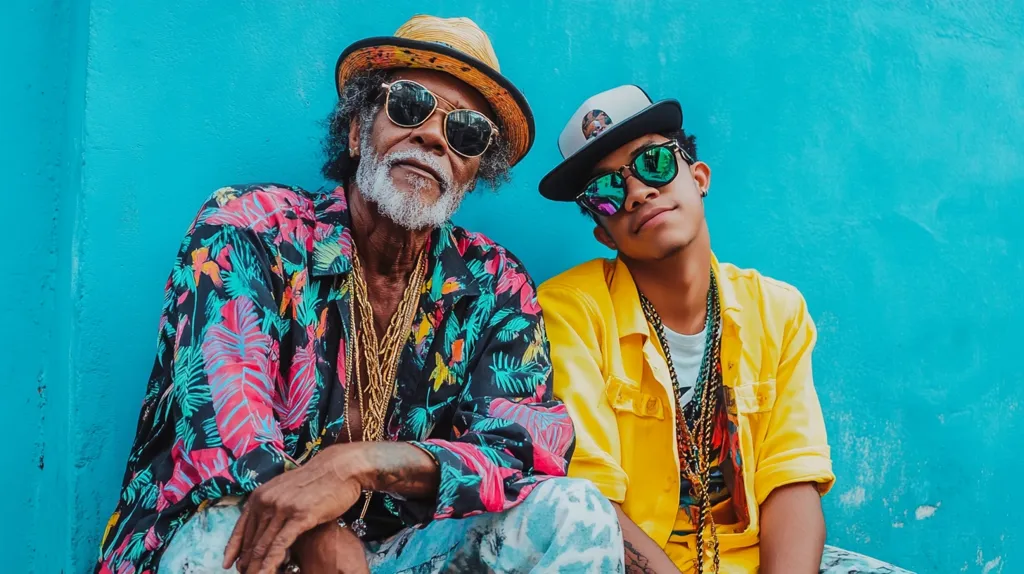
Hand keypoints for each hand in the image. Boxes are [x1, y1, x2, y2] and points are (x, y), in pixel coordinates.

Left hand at [222, 444, 363, 573]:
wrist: (339, 467)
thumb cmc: (317, 479)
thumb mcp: (286, 489)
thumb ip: (272, 504)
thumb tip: (265, 521)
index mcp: (260, 495)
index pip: (241, 527)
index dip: (234, 548)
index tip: (228, 563)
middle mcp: (266, 501)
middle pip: (251, 540)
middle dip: (246, 562)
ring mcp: (282, 509)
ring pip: (263, 545)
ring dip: (256, 566)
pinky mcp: (299, 516)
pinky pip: (281, 544)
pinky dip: (271, 562)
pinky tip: (266, 573)